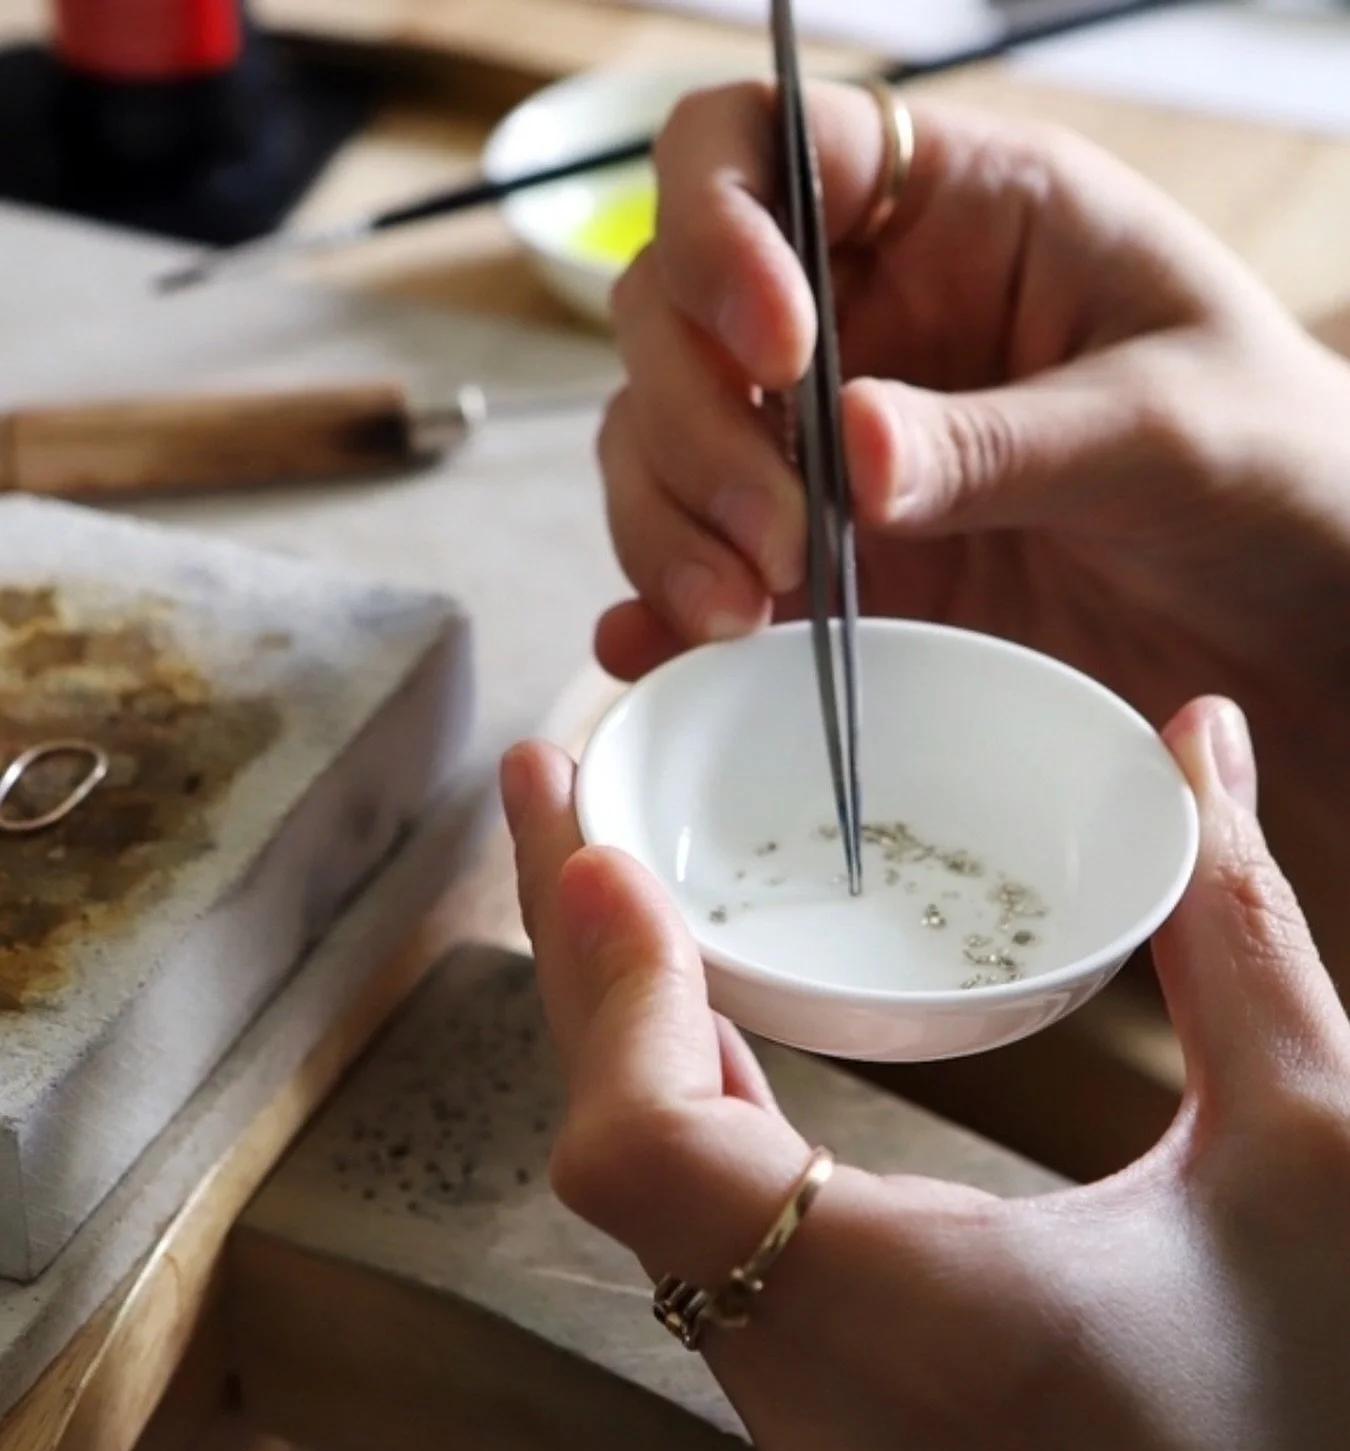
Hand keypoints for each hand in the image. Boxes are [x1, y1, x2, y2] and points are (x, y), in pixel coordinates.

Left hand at [503, 699, 1349, 1450]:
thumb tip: (1196, 744)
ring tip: (612, 897)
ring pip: (659, 1234)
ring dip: (630, 1055)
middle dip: (584, 972)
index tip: (597, 854)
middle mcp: (830, 1429)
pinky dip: (700, 1151)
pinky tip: (708, 1046)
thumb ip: (1233, 929)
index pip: (649, 1158)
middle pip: (623, 1175)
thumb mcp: (1320, 1151)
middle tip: (557, 801)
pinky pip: (718, 1289)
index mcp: (932, 1340)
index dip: (605, 991)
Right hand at [597, 83, 1349, 779]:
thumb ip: (1005, 437)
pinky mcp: (820, 556)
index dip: (721, 223)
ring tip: (740, 614)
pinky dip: (664, 601)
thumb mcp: (1165, 425)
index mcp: (954, 209)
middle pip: (669, 307)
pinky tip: (665, 649)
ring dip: (668, 521)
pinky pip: (699, 558)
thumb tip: (852, 454)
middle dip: (696, 419)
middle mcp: (861, 314)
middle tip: (779, 532)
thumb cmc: (1266, 461)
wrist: (1286, 615)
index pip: (761, 144)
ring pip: (657, 438)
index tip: (778, 348)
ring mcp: (824, 443)